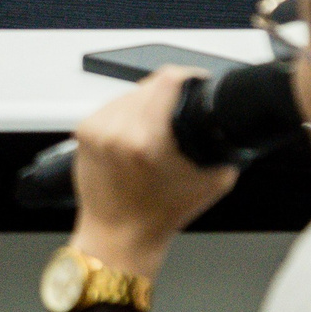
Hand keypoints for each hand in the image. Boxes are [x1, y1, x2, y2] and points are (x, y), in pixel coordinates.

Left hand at [68, 66, 239, 279]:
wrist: (119, 235)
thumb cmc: (159, 215)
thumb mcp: (212, 180)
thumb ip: (223, 146)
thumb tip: (226, 120)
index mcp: (148, 140)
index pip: (168, 79)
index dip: (188, 76)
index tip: (195, 81)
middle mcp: (118, 130)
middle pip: (149, 84)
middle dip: (168, 95)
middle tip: (177, 117)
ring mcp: (97, 128)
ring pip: (129, 93)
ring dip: (146, 104)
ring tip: (156, 133)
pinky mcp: (84, 130)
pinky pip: (112, 107)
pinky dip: (126, 115)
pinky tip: (135, 137)